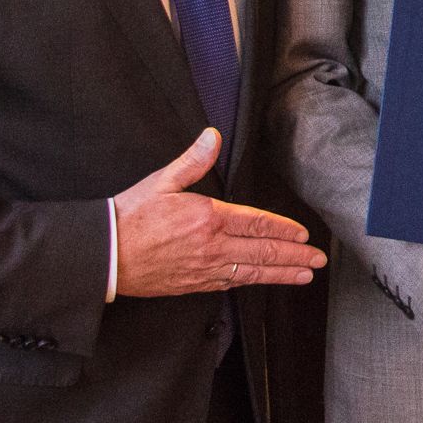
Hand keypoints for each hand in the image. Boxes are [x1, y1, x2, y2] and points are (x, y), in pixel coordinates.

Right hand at [114, 129, 326, 296]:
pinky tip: (265, 282)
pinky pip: (232, 283)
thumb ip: (193, 161)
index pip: (257, 222)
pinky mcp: (194, 284)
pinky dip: (254, 282)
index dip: (284, 229)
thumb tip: (212, 137)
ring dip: (282, 273)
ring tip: (304, 274)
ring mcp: (205, 268)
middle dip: (295, 255)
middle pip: (263, 250)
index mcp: (208, 217)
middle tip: (317, 259)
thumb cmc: (130, 217)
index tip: (303, 234)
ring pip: (253, 271)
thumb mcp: (162, 182)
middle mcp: (212, 246)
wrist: (106, 255)